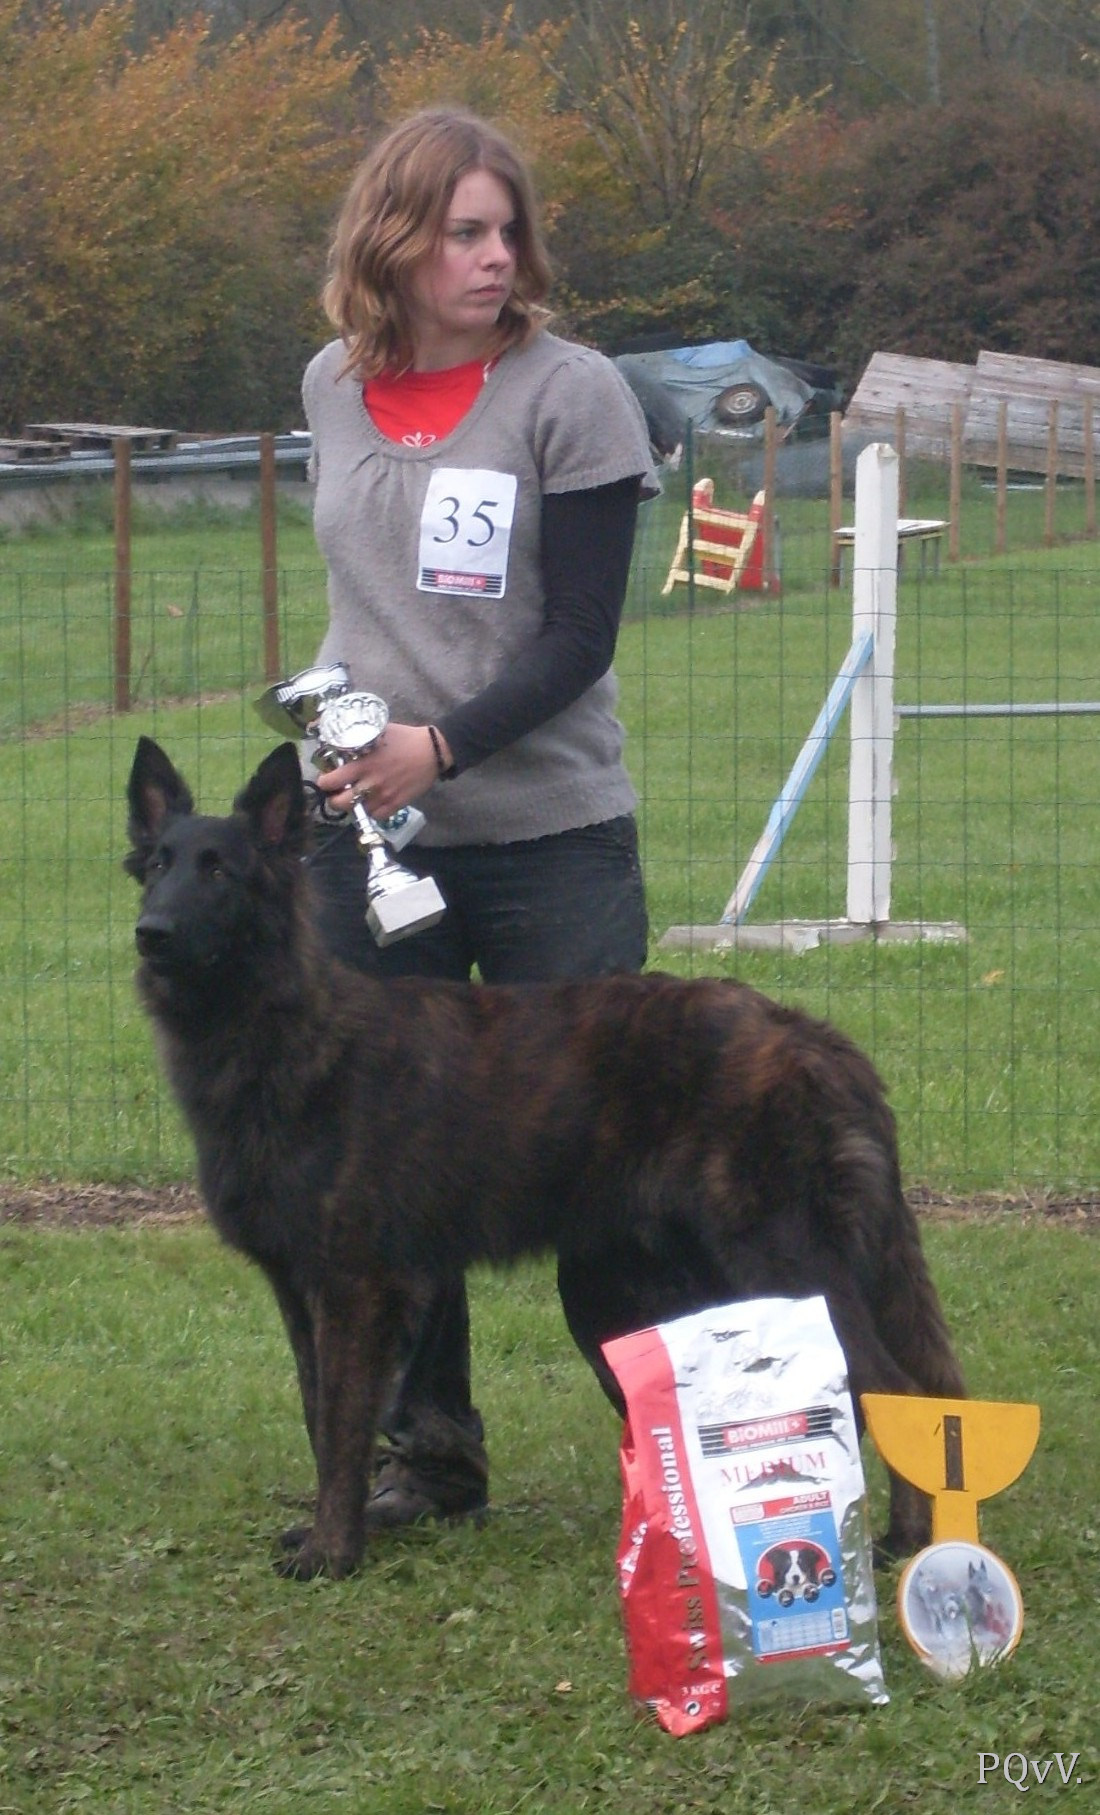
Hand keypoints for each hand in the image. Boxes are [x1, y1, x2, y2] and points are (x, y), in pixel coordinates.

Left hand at [315, 723, 450, 820]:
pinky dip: (371, 812)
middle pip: (340, 803)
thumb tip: (340, 736)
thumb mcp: (378, 732)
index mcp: (363, 764)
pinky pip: (377, 817)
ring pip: (358, 812)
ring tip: (355, 798)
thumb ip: (359, 738)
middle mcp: (371, 783)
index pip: (332, 781)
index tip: (325, 780)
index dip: (324, 782)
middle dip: (334, 799)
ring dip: (353, 806)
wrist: (432, 752)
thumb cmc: (405, 739)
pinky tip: (371, 803)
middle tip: (336, 794)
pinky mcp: (397, 804)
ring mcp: (384, 796)